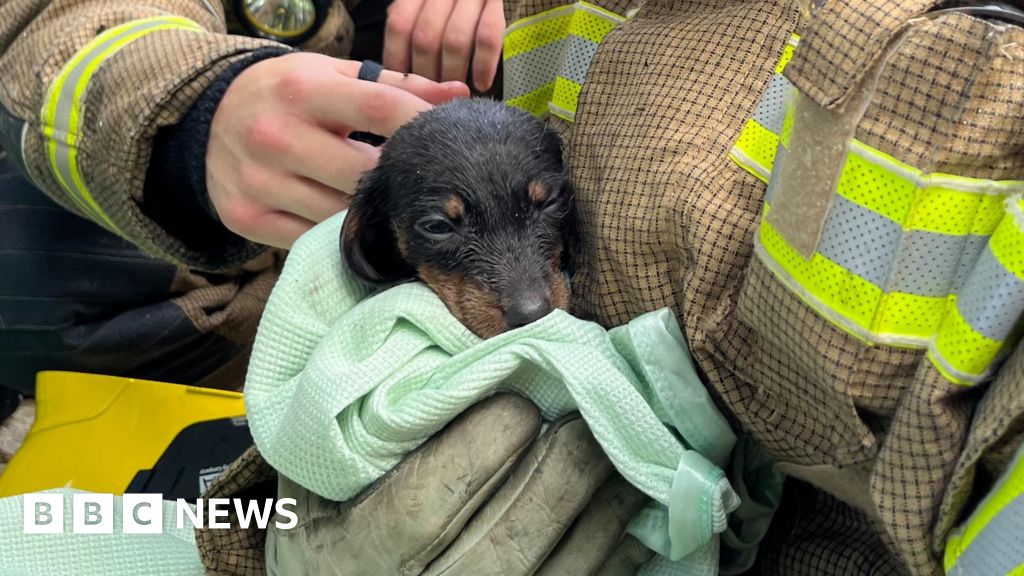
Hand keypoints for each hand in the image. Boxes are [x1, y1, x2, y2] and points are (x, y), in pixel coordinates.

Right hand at [207, 52, 469, 248]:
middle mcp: (276, 135)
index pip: (379, 107)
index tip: (450, 144)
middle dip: (398, 182)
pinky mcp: (246, 219)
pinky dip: (338, 236)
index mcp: (303, 90)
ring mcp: (258, 182)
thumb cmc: (285, 95)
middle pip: (363, 174)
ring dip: (371, 215)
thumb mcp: (331, 75)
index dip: (422, 126)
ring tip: (389, 208)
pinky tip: (355, 226)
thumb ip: (394, 86)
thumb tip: (457, 97)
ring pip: (340, 214)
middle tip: (423, 188)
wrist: (204, 121)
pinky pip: (312, 240)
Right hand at [266, 394, 654, 574]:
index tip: (518, 404)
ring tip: (626, 453)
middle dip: (558, 478)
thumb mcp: (313, 471)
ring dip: (600, 514)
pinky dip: (614, 556)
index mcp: (353, 553)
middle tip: (590, 417)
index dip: (476, 454)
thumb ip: (351, 417)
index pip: (420, 509)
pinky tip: (632, 510)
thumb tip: (415, 338)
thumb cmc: (326, 518)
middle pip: (503, 549)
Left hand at [383, 0, 504, 91]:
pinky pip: (488, 36)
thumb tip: (394, 62)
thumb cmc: (453, 1)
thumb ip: (410, 20)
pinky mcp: (498, 1)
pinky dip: (484, 65)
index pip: (399, 25)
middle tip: (431, 95)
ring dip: (452, 75)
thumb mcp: (424, 2)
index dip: (397, 59)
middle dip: (427, 75)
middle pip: (426, 39)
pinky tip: (481, 83)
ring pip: (454, 42)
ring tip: (453, 92)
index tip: (403, 84)